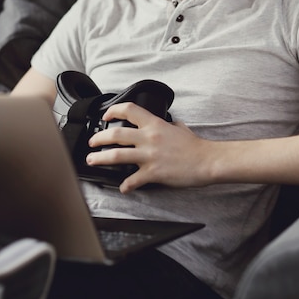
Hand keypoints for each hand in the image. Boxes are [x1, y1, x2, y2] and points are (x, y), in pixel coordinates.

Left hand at [86, 102, 210, 192]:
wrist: (206, 161)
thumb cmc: (195, 146)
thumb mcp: (180, 128)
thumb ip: (169, 125)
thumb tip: (168, 124)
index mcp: (155, 124)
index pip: (129, 110)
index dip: (114, 110)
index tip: (106, 116)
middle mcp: (149, 138)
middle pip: (116, 134)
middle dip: (99, 138)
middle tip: (92, 142)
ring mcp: (149, 155)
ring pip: (117, 155)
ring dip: (100, 158)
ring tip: (92, 160)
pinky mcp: (153, 173)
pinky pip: (133, 180)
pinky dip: (125, 185)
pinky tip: (123, 188)